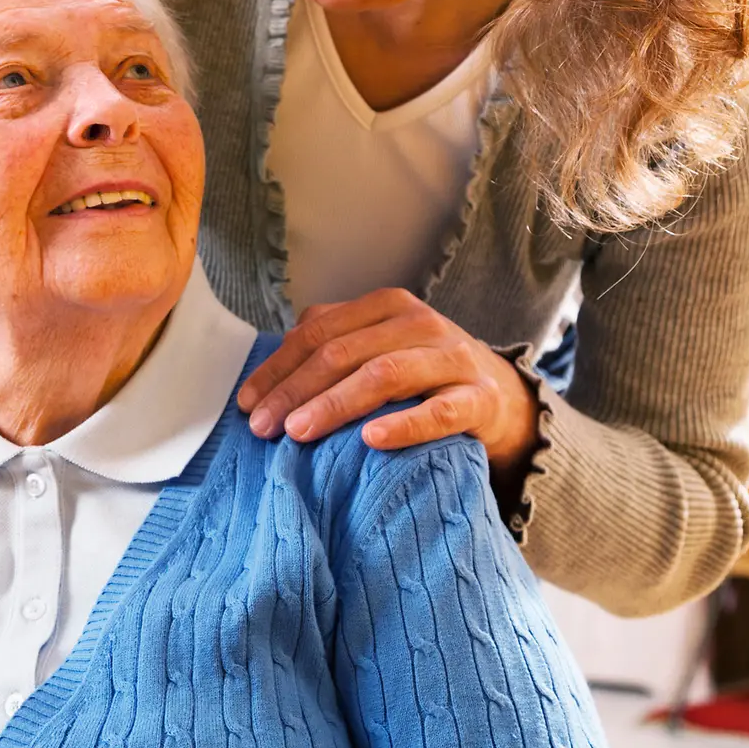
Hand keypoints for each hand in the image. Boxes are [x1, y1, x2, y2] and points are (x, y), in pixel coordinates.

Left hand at [237, 289, 540, 471]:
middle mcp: (418, 323)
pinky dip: (404, 425)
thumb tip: (265, 379)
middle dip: (295, 390)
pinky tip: (371, 441)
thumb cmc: (424, 373)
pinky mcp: (479, 397)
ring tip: (299, 432)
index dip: (278, 368)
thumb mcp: (380, 347)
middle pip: (343, 352)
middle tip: (263, 427)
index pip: (317, 332)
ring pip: (384, 375)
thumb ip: (332, 346)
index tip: (246, 403)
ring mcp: (451, 357)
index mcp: (386, 306)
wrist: (502, 395)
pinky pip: (440, 411)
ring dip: (335, 404)